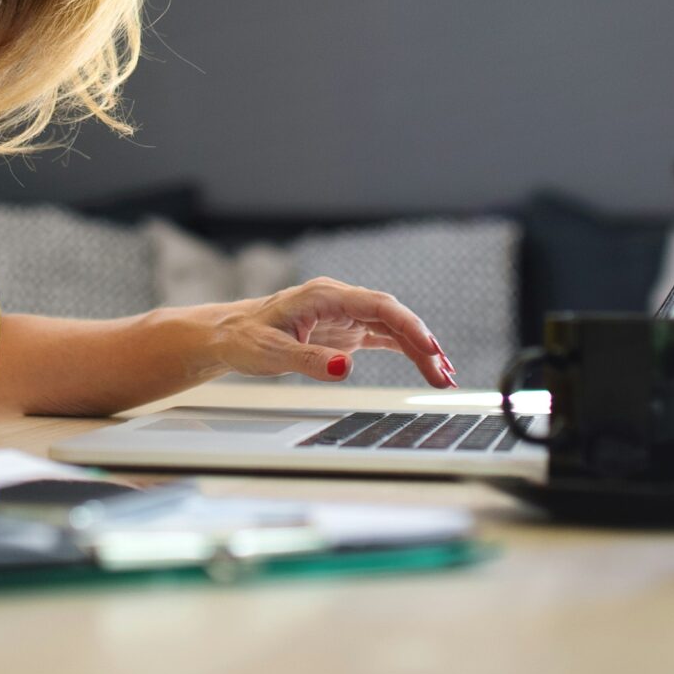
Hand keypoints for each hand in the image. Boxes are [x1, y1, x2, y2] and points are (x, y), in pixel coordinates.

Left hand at [208, 277, 454, 386]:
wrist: (230, 335)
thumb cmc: (246, 338)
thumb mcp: (272, 353)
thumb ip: (309, 360)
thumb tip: (345, 367)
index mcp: (325, 296)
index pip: (378, 305)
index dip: (408, 324)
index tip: (430, 347)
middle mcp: (341, 300)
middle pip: (392, 317)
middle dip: (422, 343)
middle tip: (443, 375)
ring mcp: (345, 315)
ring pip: (392, 328)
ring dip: (419, 350)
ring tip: (443, 377)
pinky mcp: (346, 331)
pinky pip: (383, 338)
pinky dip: (405, 351)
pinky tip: (426, 365)